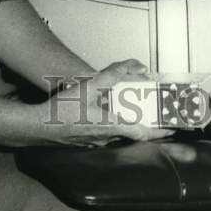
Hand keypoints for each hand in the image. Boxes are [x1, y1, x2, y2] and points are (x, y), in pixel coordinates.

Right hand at [44, 59, 173, 146]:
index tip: (173, 128)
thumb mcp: (89, 85)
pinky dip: (114, 126)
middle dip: (149, 127)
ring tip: (136, 113)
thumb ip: (114, 73)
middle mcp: (106, 138)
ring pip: (119, 135)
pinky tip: (107, 115)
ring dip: (130, 126)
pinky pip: (106, 135)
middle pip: (134, 134)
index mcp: (110, 126)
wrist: (37, 127)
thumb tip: (137, 67)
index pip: (143, 133)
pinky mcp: (86, 143)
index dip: (161, 132)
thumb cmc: (62, 109)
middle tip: (161, 118)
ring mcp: (96, 143)